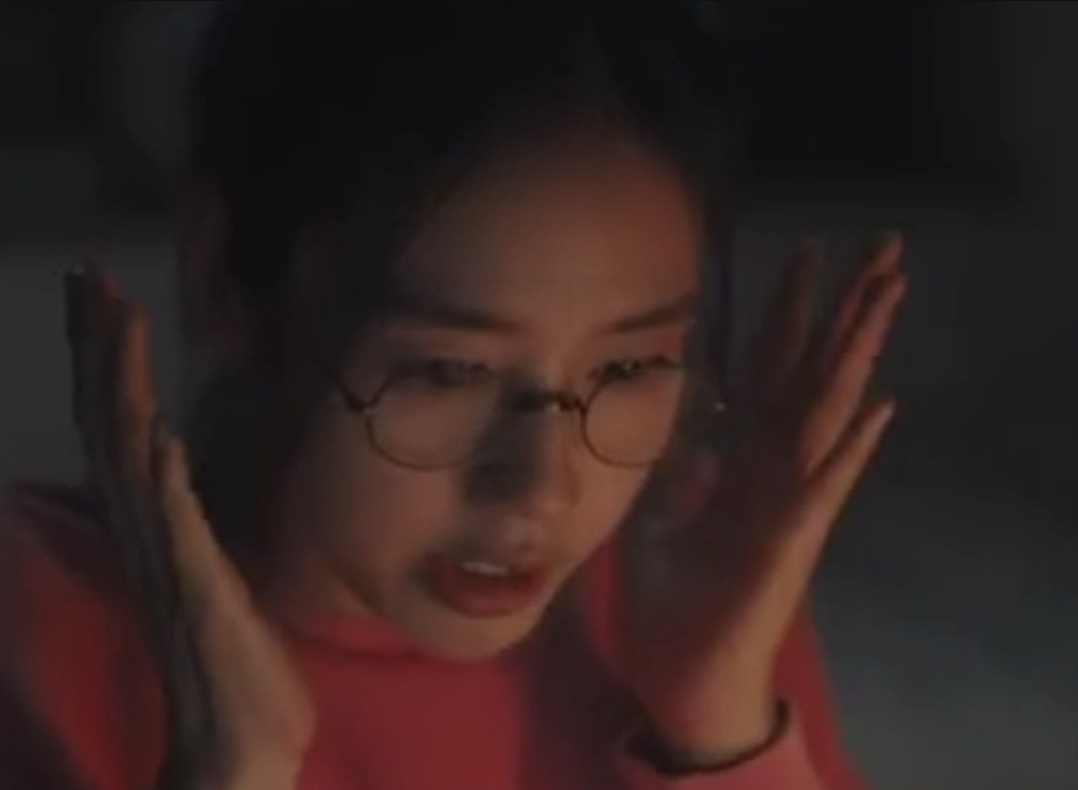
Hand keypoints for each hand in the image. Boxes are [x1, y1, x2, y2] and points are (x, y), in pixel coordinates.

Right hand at [65, 265, 313, 789]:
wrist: (240, 740)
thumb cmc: (237, 661)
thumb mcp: (222, 573)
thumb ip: (200, 523)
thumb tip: (189, 471)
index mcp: (157, 525)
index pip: (120, 425)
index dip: (108, 361)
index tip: (100, 295)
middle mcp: (148, 533)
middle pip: (110, 423)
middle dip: (99, 347)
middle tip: (86, 274)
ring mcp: (168, 560)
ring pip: (130, 457)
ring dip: (122, 387)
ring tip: (115, 317)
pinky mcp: (197, 591)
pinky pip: (174, 525)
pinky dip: (162, 479)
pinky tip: (163, 435)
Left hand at [620, 233, 905, 763]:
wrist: (680, 673)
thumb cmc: (674, 603)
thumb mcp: (659, 525)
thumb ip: (680, 479)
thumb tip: (698, 441)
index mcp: (744, 462)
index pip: (771, 369)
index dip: (788, 313)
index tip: (806, 255)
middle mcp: (776, 470)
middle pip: (815, 373)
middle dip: (846, 309)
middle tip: (882, 243)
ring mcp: (789, 503)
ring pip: (829, 412)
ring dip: (858, 352)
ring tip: (889, 290)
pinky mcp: (789, 543)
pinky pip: (822, 489)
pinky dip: (849, 451)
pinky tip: (879, 407)